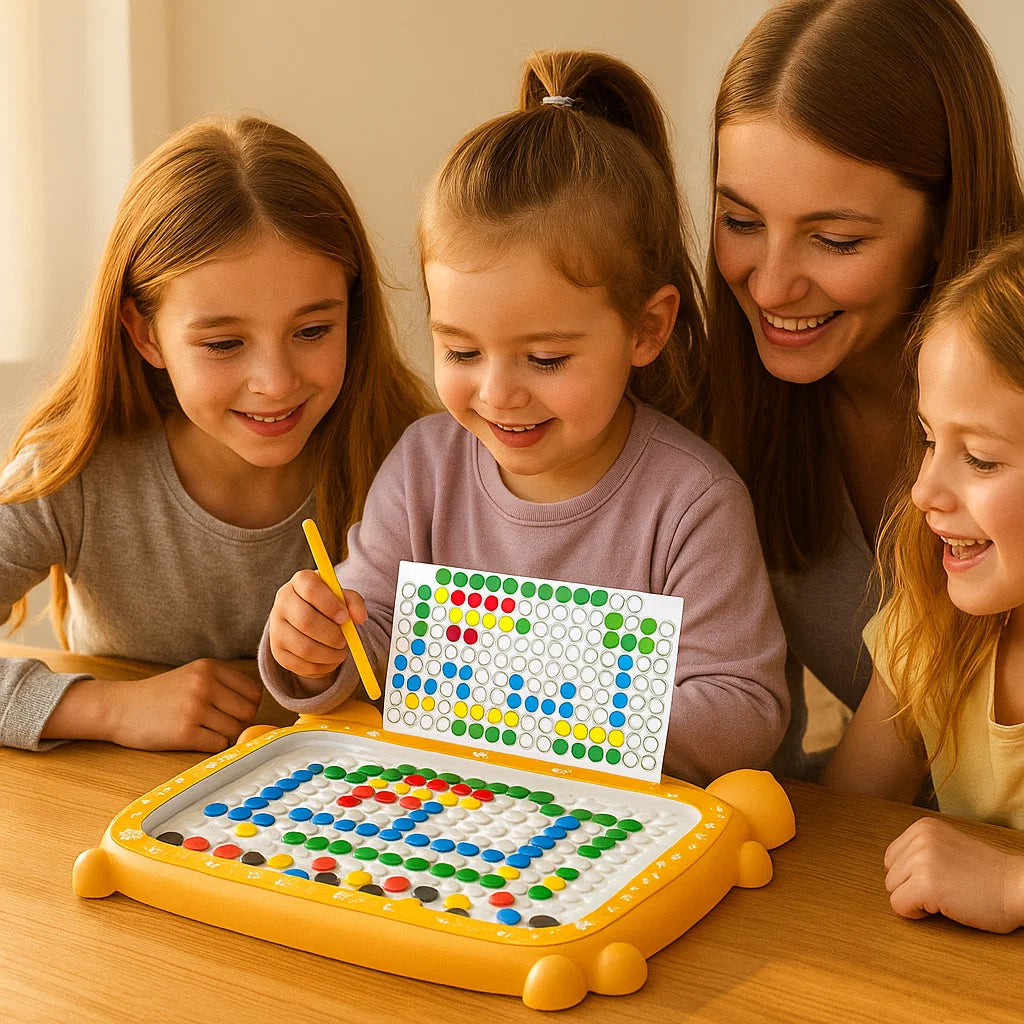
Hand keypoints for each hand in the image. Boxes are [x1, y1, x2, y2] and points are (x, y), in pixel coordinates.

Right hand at [43, 659, 262, 751]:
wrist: (120, 708)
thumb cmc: (161, 695)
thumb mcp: (193, 676)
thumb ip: (224, 684)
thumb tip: (258, 706)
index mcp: (210, 668)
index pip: (254, 691)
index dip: (249, 706)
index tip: (234, 711)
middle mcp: (204, 684)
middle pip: (248, 712)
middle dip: (239, 722)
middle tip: (219, 724)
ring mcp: (194, 708)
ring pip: (235, 730)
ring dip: (224, 735)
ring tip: (204, 730)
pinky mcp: (185, 733)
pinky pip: (219, 745)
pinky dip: (212, 746)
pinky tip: (195, 739)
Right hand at [268, 569, 367, 685]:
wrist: (308, 620)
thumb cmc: (329, 604)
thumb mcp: (343, 597)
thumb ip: (354, 602)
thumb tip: (360, 617)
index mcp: (299, 581)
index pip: (310, 588)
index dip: (330, 604)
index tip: (344, 617)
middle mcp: (282, 602)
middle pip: (305, 620)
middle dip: (331, 634)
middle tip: (345, 640)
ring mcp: (276, 628)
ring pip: (304, 648)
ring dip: (329, 654)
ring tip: (341, 651)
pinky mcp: (277, 652)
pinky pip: (302, 665)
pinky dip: (322, 666)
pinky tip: (330, 659)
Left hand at [884, 816, 1023, 932]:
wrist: (1019, 888)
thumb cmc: (989, 876)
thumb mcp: (947, 847)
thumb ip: (921, 850)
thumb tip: (894, 868)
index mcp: (923, 827)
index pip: (892, 857)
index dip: (911, 875)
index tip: (938, 878)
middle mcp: (920, 838)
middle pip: (890, 874)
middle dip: (911, 887)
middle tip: (944, 889)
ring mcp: (922, 860)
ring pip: (892, 890)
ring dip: (915, 900)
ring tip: (946, 896)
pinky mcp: (926, 884)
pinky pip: (899, 905)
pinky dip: (916, 913)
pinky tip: (942, 908)